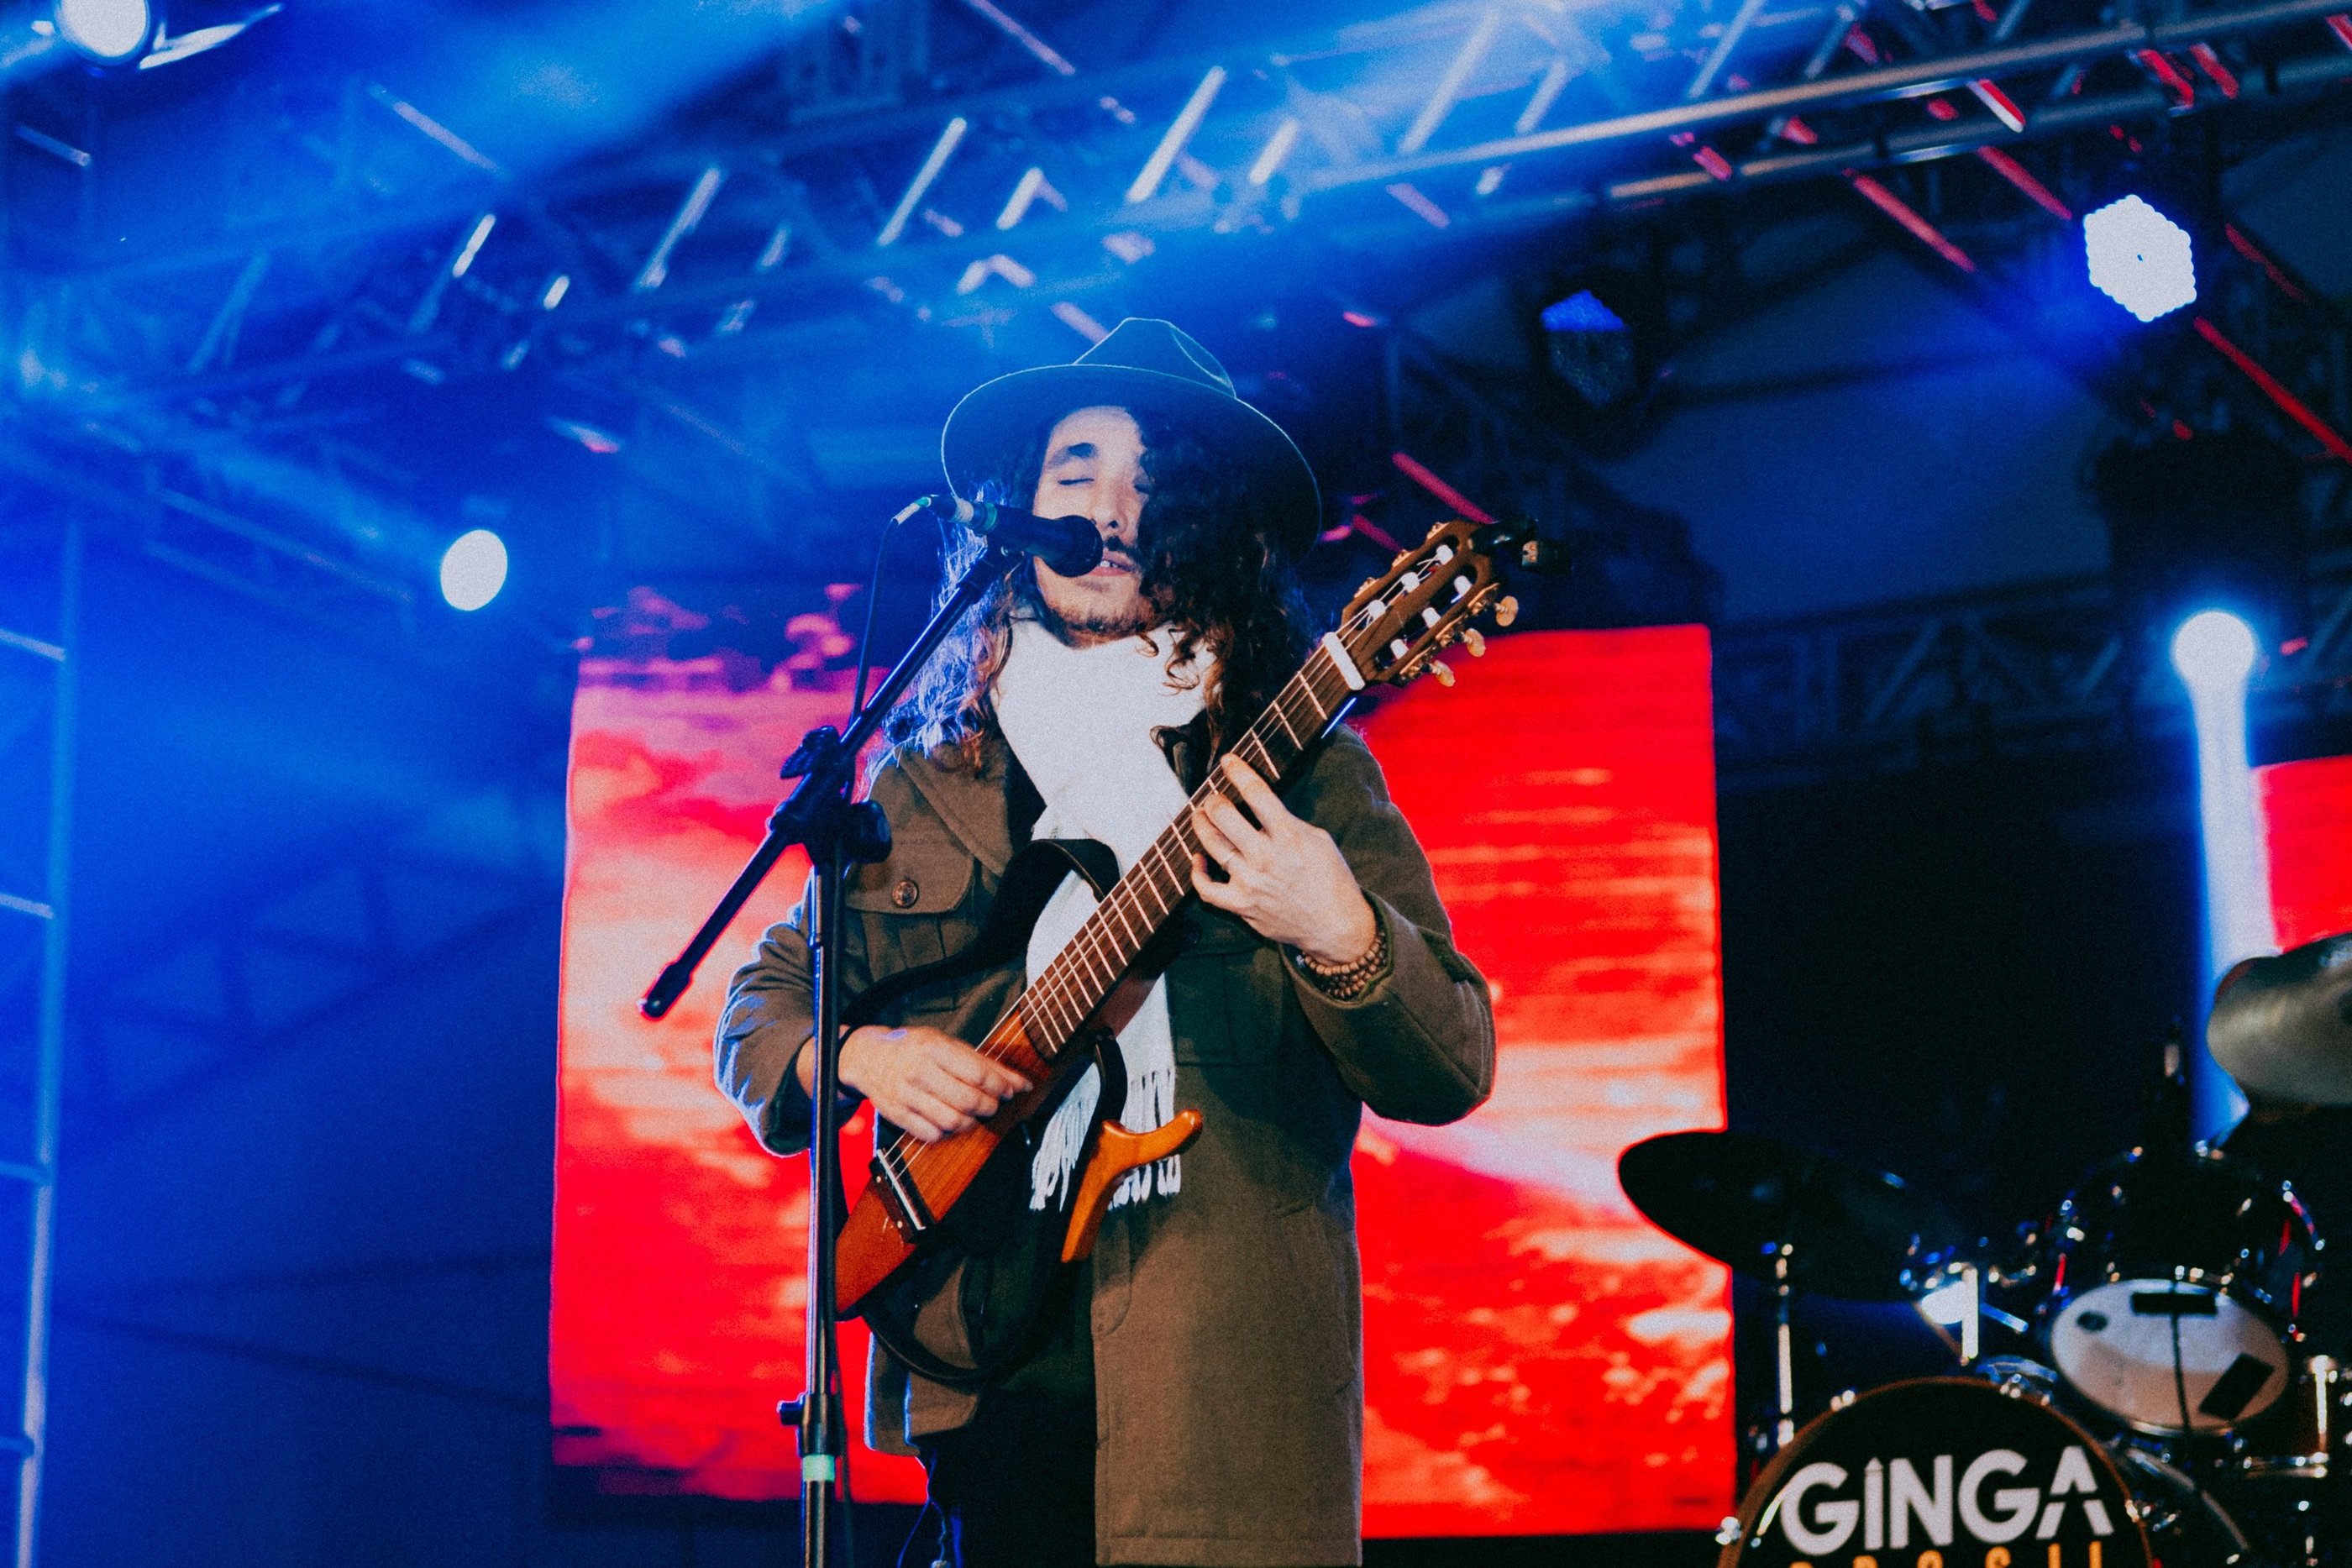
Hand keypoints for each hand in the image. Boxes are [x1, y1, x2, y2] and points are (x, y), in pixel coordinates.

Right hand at [802, 1025, 1032, 1143]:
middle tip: (994, 1105)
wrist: (868, 1058)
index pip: (978, 1073)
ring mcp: (906, 1095)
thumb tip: (1020, 1083)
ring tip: (975, 1115)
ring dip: (972, 1123)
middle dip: (989, 1106)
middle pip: (968, 1100)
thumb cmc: (916, 1048)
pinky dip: (948, 1133)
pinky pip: (932, 1134)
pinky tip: (952, 1122)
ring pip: (952, 1121)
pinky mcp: (897, 1115)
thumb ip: (983, 1063)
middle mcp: (919, 1071)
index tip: (1012, 1090)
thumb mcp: (947, 1044)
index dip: (1002, 1086)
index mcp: (934, 1048)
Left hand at [1190, 753, 1378, 966]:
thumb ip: (1289, 822)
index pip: (1257, 793)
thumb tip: (1263, 809)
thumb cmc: (1331, 880)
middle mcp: (1266, 856)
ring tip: (1200, 817)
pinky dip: (1197, 873)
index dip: (1238, 771)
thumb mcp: (1319, 839)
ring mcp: (1251, 881)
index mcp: (1289, 834)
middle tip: (1213, 798)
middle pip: (1224, 816)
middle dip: (1213, 800)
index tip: (1228, 761)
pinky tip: (1198, 858)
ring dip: (1201, 825)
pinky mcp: (1242, 904)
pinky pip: (1208, 889)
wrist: (1335, 924)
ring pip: (1212, 845)